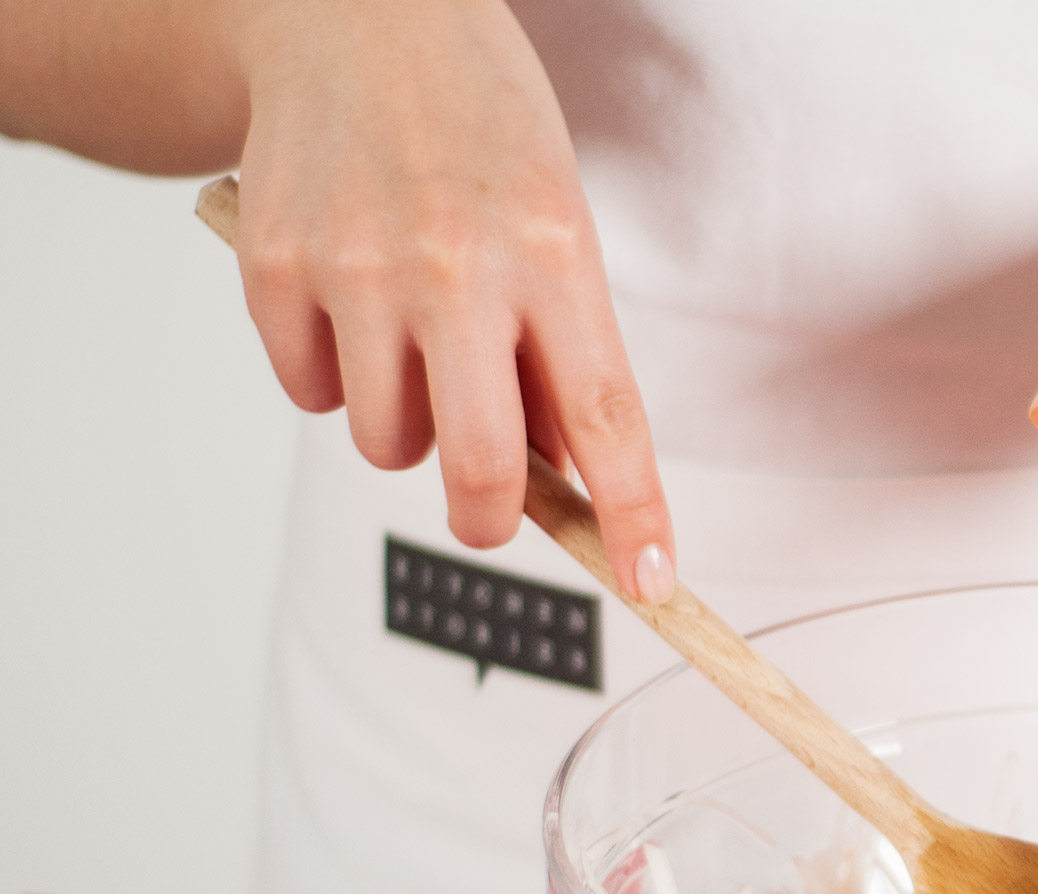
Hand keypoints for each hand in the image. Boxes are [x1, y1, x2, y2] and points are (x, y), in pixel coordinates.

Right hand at [232, 0, 673, 599]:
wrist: (352, 16)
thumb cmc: (479, 133)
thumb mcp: (558, 224)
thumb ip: (561, 352)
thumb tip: (564, 483)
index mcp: (554, 253)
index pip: (606, 418)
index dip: (632, 514)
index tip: (652, 582)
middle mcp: (457, 265)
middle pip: (482, 466)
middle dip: (489, 516)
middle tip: (489, 508)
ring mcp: (358, 267)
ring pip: (387, 446)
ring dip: (406, 430)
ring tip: (413, 343)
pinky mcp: (274, 266)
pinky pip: (309, 396)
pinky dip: (333, 378)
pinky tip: (349, 303)